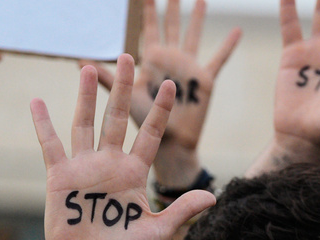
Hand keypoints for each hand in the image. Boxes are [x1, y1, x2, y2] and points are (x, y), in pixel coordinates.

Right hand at [29, 56, 214, 239]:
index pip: (151, 135)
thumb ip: (181, 211)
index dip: (160, 111)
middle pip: (118, 118)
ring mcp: (85, 169)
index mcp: (135, 174)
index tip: (170, 86)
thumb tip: (213, 197)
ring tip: (88, 66)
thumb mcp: (157, 232)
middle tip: (129, 56)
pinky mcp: (61, 178)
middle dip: (123, 89)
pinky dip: (43, 125)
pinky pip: (51, 146)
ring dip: (86, 96)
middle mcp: (111, 165)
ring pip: (86, 123)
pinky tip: (38, 101)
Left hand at [92, 0, 239, 180]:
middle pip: (171, 25)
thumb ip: (108, 79)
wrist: (168, 146)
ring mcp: (188, 69)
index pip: (149, 27)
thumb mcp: (124, 99)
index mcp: (150, 61)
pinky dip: (228, 45)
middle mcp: (169, 61)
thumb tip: (81, 60)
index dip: (148, 9)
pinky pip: (219, 59)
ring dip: (197, 16)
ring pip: (193, 35)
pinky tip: (238, 30)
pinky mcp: (205, 81)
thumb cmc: (143, 123)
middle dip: (171, 5)